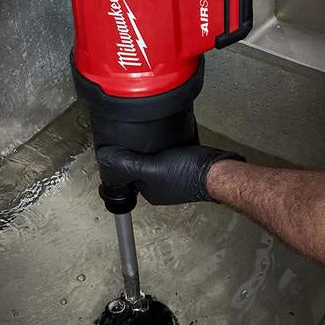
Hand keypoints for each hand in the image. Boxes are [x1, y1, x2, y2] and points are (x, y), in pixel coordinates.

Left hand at [96, 144, 243, 205]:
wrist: (220, 170)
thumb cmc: (188, 172)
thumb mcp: (152, 167)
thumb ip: (128, 164)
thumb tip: (104, 158)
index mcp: (151, 191)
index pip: (129, 173)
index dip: (123, 158)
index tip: (120, 142)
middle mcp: (162, 187)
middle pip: (142, 165)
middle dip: (138, 151)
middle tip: (135, 133)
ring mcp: (176, 177)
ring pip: (156, 159)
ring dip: (153, 147)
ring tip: (150, 132)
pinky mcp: (188, 166)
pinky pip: (171, 154)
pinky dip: (167, 146)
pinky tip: (167, 137)